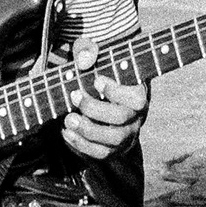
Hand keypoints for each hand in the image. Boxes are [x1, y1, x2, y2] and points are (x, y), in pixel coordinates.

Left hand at [64, 37, 148, 159]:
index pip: (136, 99)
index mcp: (138, 95)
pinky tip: (66, 132)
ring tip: (68, 119)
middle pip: (120, 119)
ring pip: (112, 141)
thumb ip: (89, 52)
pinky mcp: (113, 150)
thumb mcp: (96, 59)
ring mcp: (126, 136)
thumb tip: (83, 60)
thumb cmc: (101, 76)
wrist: (103, 100)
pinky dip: (81, 146)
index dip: (116, 92)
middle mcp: (136, 118)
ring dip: (87, 131)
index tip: (96, 80)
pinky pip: (100, 154)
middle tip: (74, 96)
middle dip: (94, 109)